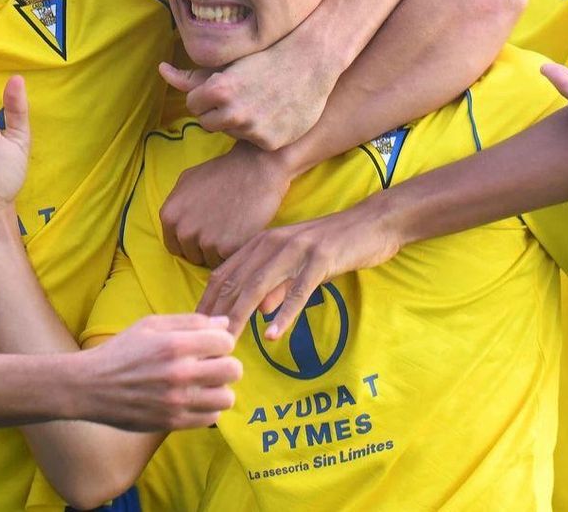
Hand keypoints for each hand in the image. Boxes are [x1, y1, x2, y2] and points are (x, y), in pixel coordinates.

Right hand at [78, 314, 241, 430]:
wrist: (90, 386)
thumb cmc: (121, 351)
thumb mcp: (151, 326)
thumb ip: (190, 322)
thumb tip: (223, 323)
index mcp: (175, 345)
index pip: (226, 341)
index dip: (221, 341)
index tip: (209, 345)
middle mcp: (180, 374)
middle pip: (233, 370)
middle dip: (226, 364)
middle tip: (210, 365)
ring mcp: (177, 401)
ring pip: (226, 397)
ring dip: (218, 389)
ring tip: (202, 385)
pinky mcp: (172, 422)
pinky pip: (211, 418)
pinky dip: (207, 408)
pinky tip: (192, 400)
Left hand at [160, 34, 335, 150]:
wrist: (312, 62)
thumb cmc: (264, 58)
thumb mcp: (228, 64)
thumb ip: (190, 75)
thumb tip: (161, 70)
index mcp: (217, 91)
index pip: (192, 104)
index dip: (207, 95)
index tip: (226, 85)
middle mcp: (233, 113)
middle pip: (206, 123)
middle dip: (218, 110)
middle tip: (242, 94)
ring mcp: (252, 129)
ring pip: (230, 132)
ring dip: (238, 121)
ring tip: (259, 102)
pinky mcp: (269, 142)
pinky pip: (252, 141)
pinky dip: (260, 131)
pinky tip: (273, 114)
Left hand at [160, 142, 292, 267]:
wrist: (255, 168)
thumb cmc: (223, 172)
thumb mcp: (187, 179)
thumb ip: (175, 204)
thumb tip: (174, 223)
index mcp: (169, 216)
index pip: (174, 246)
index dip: (190, 242)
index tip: (204, 234)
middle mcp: (184, 230)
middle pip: (192, 256)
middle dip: (205, 247)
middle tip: (222, 229)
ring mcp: (206, 241)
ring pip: (211, 261)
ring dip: (222, 251)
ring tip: (233, 229)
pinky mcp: (228, 248)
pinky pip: (229, 261)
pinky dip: (236, 252)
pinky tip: (242, 233)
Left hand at [196, 206, 400, 339]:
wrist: (372, 222)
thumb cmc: (334, 244)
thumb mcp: (297, 262)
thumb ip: (275, 283)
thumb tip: (256, 310)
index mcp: (262, 242)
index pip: (223, 274)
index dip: (206, 302)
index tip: (195, 329)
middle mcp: (273, 243)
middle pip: (235, 282)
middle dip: (216, 315)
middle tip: (204, 344)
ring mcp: (296, 250)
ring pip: (259, 287)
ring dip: (240, 317)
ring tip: (228, 343)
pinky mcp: (321, 260)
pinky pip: (298, 291)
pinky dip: (283, 314)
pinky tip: (272, 335)